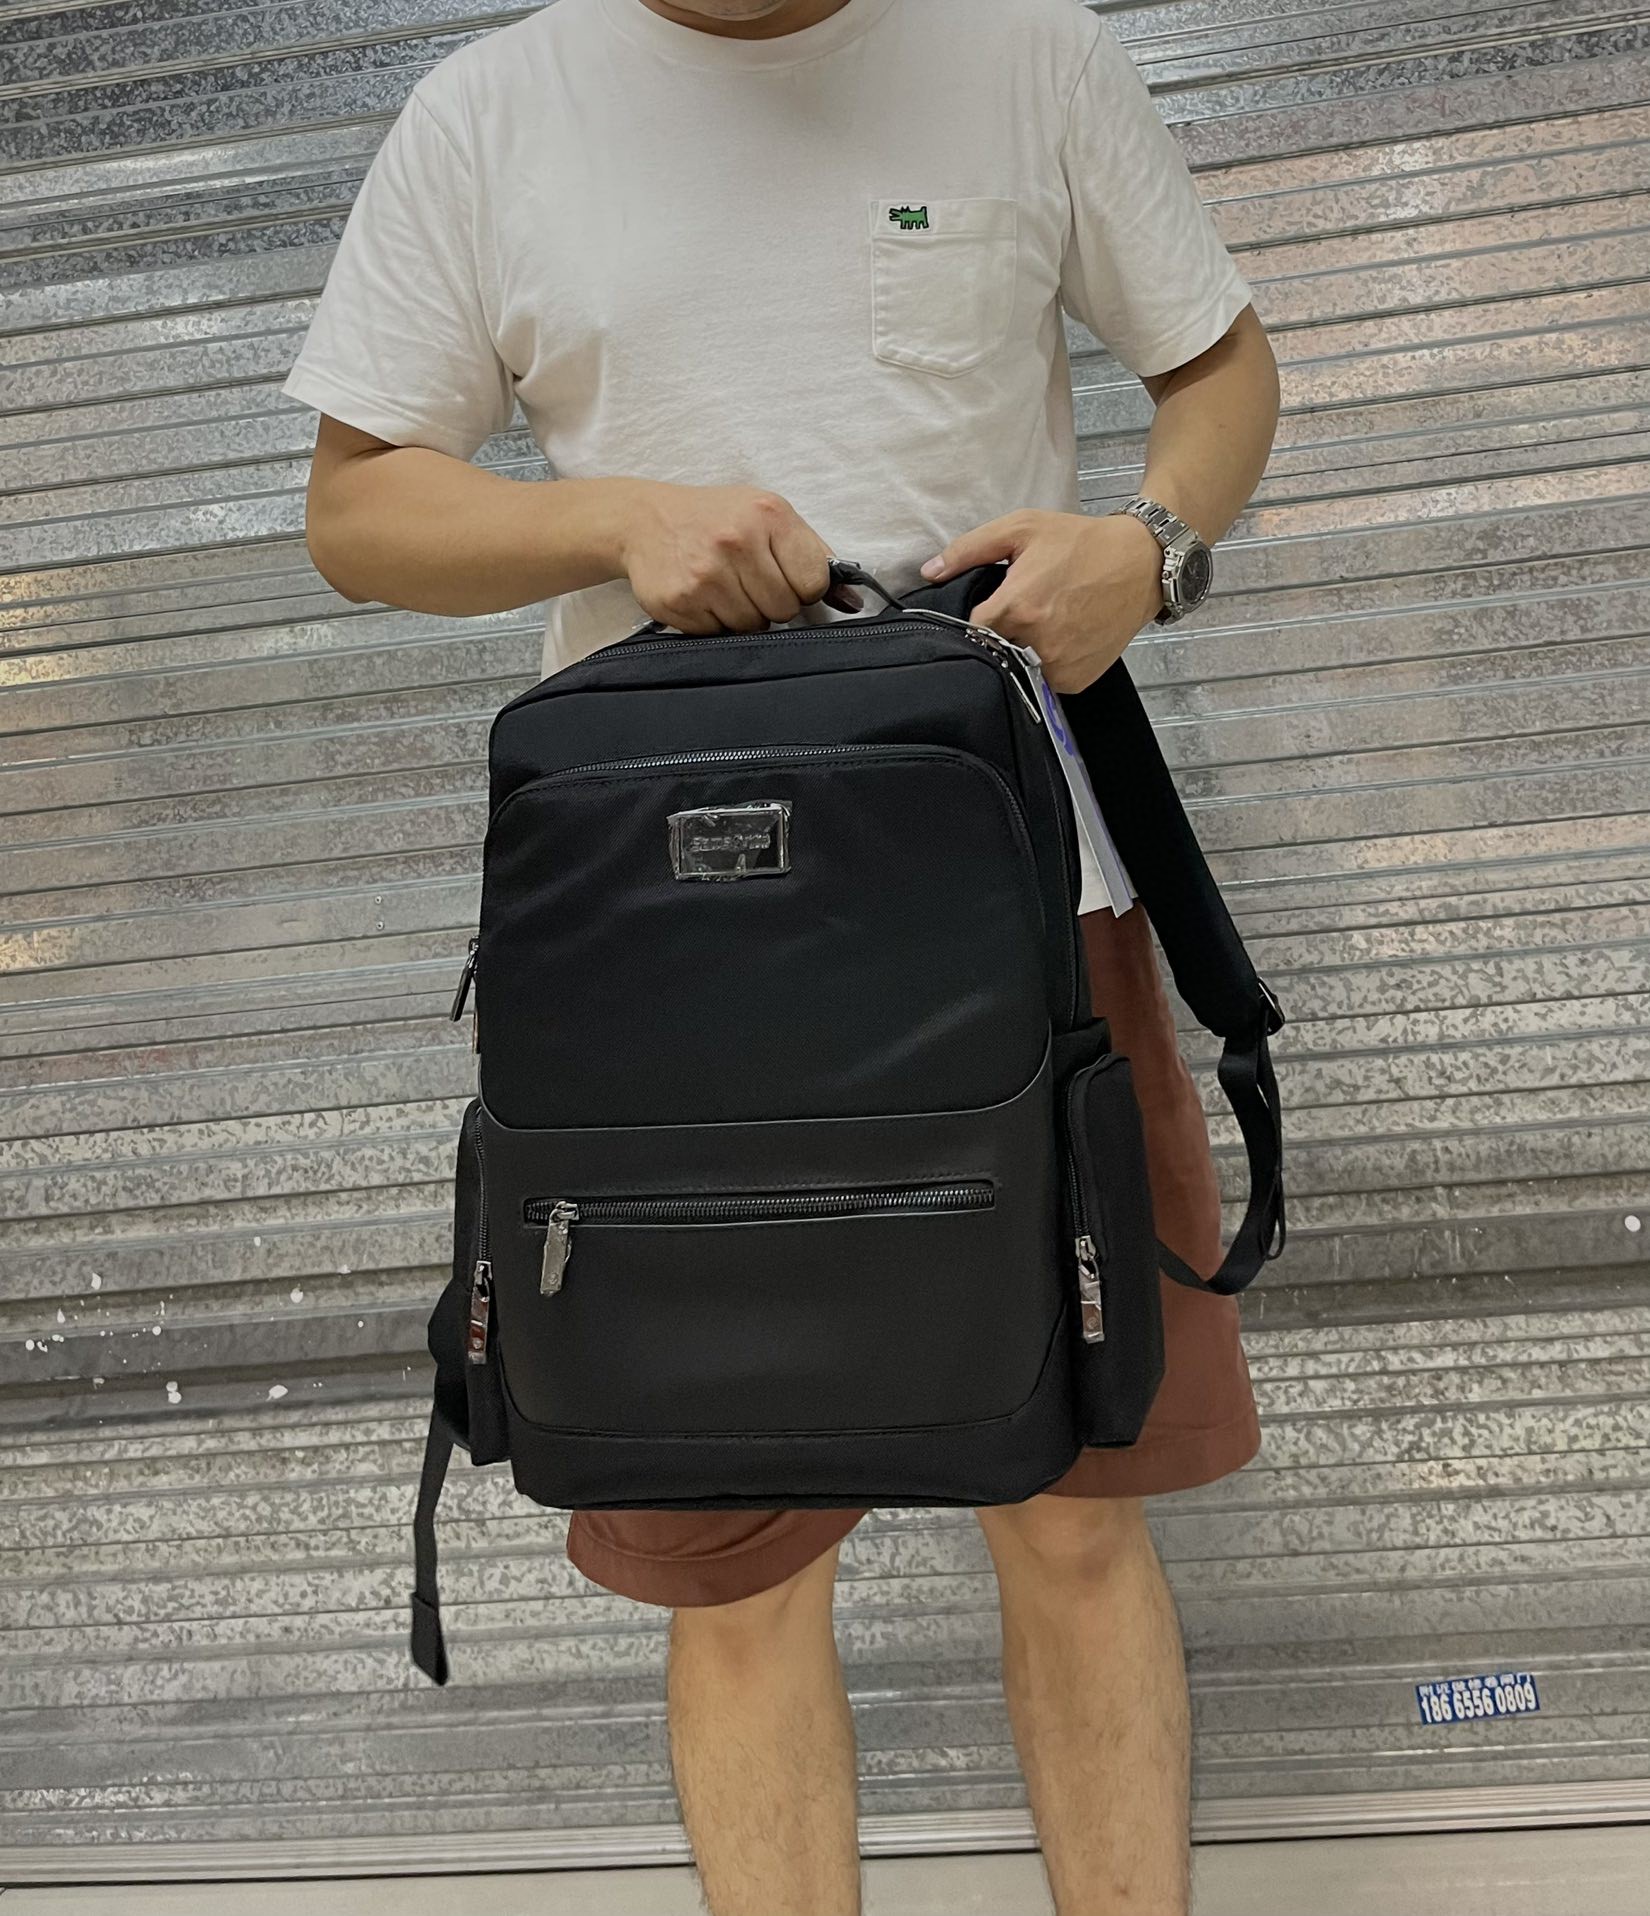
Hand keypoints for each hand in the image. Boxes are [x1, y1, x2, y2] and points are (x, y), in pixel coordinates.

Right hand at [616, 482, 859, 633]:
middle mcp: (736, 541)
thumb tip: (852, 602)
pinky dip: (715, 622)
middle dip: (772, 603)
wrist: (645, 520)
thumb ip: (814, 556)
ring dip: (744, 615)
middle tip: (749, 582)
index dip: (804, 588)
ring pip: (753, 626)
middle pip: (784, 609)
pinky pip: (719, 634)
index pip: (814, 582)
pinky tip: (704, 596)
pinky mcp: (680, 600)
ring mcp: (706, 573)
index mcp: (768, 515)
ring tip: (725, 587)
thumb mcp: (768, 517)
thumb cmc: (716, 519)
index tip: (787, 579)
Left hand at [920, 509, 1165, 692]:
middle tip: (1020, 611)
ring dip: (1022, 652)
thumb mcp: (1022, 528)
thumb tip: (929, 572)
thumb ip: (969, 549)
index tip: (988, 608)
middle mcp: (1035, 644)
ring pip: (1018, 670)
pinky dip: (1046, 665)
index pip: (970, 631)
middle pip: (994, 652)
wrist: (1141, 563)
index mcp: (1016, 608)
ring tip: (1043, 622)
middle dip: (1000, 635)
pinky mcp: (1076, 680)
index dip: (975, 620)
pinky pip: (1046, 681)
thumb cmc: (1079, 542)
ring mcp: (1058, 666)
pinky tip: (1061, 637)